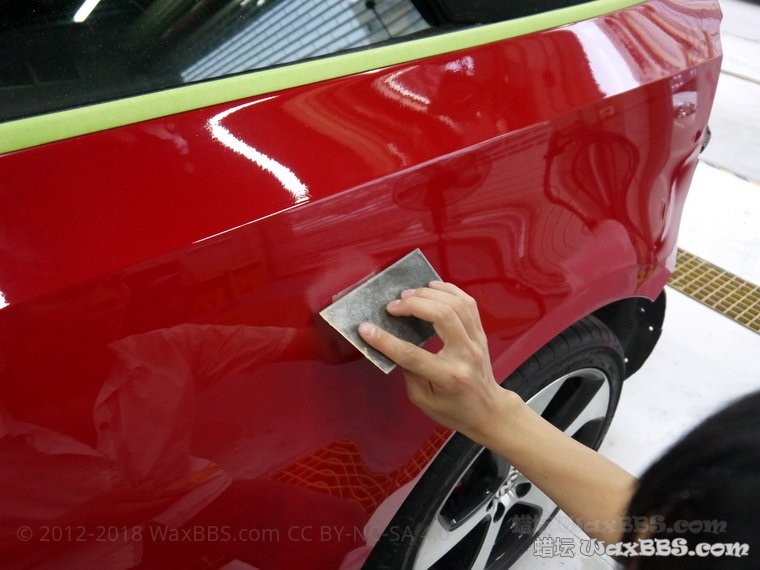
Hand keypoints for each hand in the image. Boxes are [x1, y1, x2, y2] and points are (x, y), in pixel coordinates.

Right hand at [358, 280, 513, 441]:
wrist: (487, 410)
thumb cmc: (453, 409)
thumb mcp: (423, 399)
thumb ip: (408, 371)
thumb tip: (393, 343)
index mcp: (449, 376)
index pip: (412, 355)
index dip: (385, 341)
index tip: (365, 328)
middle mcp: (466, 354)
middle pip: (441, 316)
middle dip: (412, 305)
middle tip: (392, 306)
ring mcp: (477, 341)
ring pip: (456, 304)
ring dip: (429, 294)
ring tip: (408, 294)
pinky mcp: (481, 333)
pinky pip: (468, 303)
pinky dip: (449, 290)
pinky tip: (432, 287)